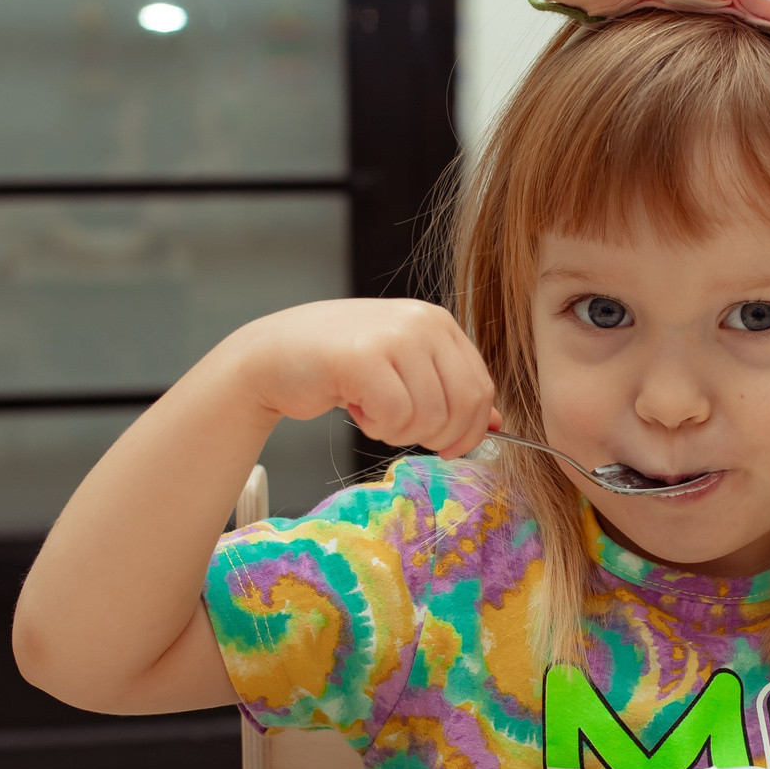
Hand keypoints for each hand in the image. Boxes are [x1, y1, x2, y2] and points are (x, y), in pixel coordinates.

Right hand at [235, 298, 500, 456]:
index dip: (471, 429)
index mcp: (438, 322)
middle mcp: (422, 322)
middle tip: (404, 431)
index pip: (481, 387)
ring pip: (430, 416)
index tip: (449, 446)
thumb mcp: (403, 369)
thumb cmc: (338, 366)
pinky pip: (395, 417)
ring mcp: (393, 336)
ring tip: (371, 409)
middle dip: (439, 436)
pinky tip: (355, 406)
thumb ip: (448, 390)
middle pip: (464, 405)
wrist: (271, 355)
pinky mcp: (364, 357)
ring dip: (399, 431)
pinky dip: (376, 427)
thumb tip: (498, 424)